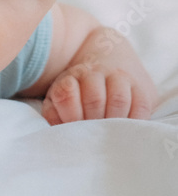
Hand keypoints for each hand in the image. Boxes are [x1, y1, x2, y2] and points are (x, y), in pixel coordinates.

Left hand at [41, 63, 155, 124]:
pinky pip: (141, 106)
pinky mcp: (141, 88)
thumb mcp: (58, 99)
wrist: (105, 59)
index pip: (66, 94)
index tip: (74, 130)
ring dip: (113, 122)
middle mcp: (95, 73)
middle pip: (94, 99)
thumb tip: (62, 132)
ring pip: (118, 100)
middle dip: (92, 122)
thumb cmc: (77, 92)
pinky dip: (134, 121)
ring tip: (109, 134)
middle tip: (92, 136)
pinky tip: (126, 130)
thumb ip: (54, 114)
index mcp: (71, 76)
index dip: (70, 116)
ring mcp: (120, 78)